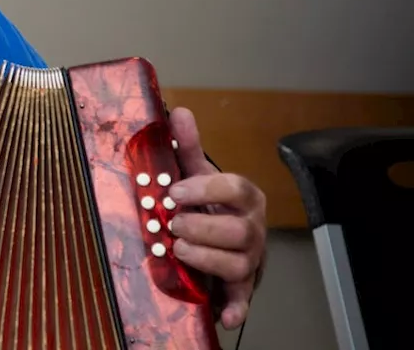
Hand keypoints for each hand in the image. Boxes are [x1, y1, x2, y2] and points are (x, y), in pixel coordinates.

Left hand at [166, 106, 266, 329]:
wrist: (227, 240)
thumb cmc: (211, 204)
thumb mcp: (199, 174)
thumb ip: (188, 146)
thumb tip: (178, 111)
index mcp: (246, 198)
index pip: (236, 188)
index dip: (205, 189)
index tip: (174, 191)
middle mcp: (253, 229)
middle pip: (238, 230)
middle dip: (202, 227)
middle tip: (172, 223)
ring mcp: (251, 260)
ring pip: (238, 262)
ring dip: (206, 258)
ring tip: (178, 249)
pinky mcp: (242, 287)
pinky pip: (244, 300)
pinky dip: (236, 308)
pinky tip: (225, 315)